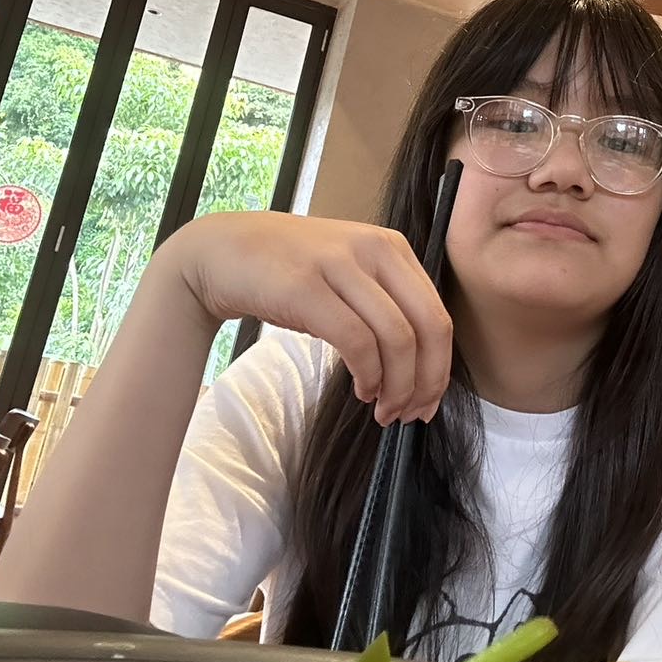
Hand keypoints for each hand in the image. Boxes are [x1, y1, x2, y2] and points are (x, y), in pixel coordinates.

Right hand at [160, 211, 451, 423]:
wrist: (220, 251)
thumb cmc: (289, 273)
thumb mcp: (350, 275)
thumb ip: (386, 305)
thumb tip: (421, 368)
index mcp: (392, 247)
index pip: (438, 315)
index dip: (440, 367)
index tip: (428, 401)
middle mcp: (374, 249)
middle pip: (428, 328)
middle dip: (425, 381)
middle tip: (411, 414)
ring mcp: (340, 265)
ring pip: (397, 338)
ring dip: (397, 386)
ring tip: (383, 409)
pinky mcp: (307, 286)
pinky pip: (357, 341)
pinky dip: (368, 374)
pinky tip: (362, 390)